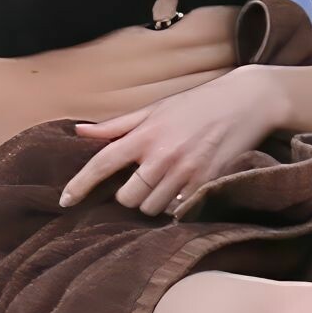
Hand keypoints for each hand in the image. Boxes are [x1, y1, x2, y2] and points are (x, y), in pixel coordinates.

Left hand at [61, 65, 289, 215]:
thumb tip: (80, 131)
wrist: (246, 101)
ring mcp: (185, 172)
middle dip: (129, 195)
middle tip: (142, 180)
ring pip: (152, 208)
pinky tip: (181, 191)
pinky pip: (178, 211)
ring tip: (165, 183)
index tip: (65, 200)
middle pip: (127, 198)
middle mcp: (162, 155)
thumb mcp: (155, 109)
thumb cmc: (197, 103)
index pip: (102, 163)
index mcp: (145, 134)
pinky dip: (175, 206)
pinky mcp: (206, 184)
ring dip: (152, 202)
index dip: (80, 185)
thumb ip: (118, 125)